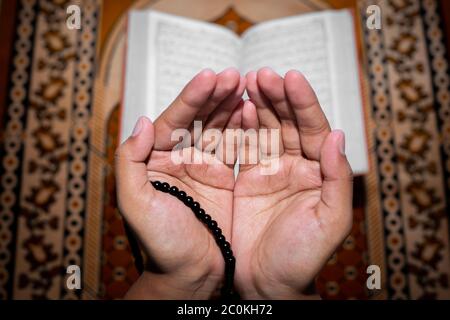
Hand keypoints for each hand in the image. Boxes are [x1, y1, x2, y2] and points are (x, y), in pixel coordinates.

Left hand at [115, 68, 244, 298]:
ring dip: (230, 106)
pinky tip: (250, 110)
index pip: (174, 121)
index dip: (192, 98)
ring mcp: (202, 167)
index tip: (210, 77)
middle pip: (197, 119)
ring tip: (245, 85)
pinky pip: (233, 147)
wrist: (191, 273)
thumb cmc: (161, 244)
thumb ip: (130, 162)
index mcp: (155, 161)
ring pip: (217, 128)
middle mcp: (178, 159)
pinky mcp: (223, 178)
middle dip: (214, 95)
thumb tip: (143, 122)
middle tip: (233, 75)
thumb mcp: (135, 204)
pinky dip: (242, 128)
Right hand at [232, 68, 352, 298]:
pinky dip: (242, 127)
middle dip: (278, 96)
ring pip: (266, 130)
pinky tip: (240, 108)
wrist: (267, 282)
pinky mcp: (247, 179)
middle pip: (288, 123)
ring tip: (248, 81)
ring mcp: (270, 171)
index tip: (290, 77)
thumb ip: (336, 178)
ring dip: (259, 104)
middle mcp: (296, 167)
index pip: (314, 129)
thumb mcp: (330, 221)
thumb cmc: (302, 258)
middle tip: (263, 74)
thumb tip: (338, 135)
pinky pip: (244, 147)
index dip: (303, 102)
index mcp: (319, 173)